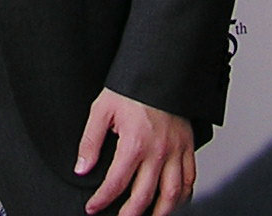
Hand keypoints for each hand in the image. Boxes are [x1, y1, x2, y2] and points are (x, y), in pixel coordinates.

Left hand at [76, 88, 194, 215]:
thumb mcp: (102, 109)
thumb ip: (90, 141)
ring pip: (172, 194)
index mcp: (134, 143)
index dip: (102, 200)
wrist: (159, 70)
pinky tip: (174, 201)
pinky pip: (190, 178)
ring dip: (160, 212)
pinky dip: (183, 196)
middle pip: (144, 196)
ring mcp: (175, 150)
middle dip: (129, 214)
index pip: (116, 183)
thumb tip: (82, 168)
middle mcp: (158, 151)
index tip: (93, 207)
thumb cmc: (130, 88)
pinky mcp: (187, 146)